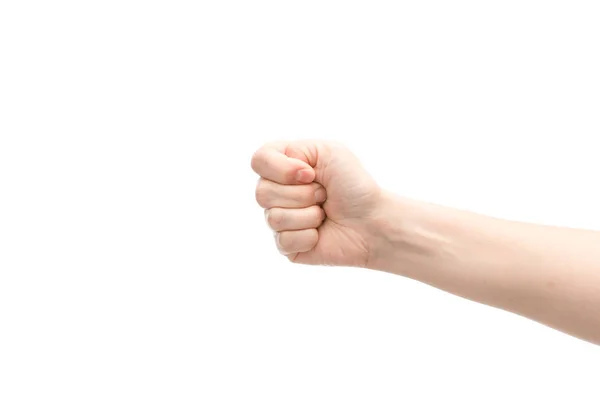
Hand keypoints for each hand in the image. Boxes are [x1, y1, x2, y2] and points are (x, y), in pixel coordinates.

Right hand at [251, 140, 382, 265]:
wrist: (373, 221)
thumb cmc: (355, 185)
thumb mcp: (329, 152)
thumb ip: (294, 150)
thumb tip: (281, 179)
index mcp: (284, 166)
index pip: (258, 160)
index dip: (281, 169)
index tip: (310, 173)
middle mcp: (277, 192)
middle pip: (262, 192)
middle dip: (301, 194)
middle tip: (323, 195)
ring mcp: (280, 220)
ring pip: (274, 217)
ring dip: (308, 215)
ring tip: (324, 214)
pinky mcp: (287, 246)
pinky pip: (283, 240)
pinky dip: (308, 236)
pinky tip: (320, 233)